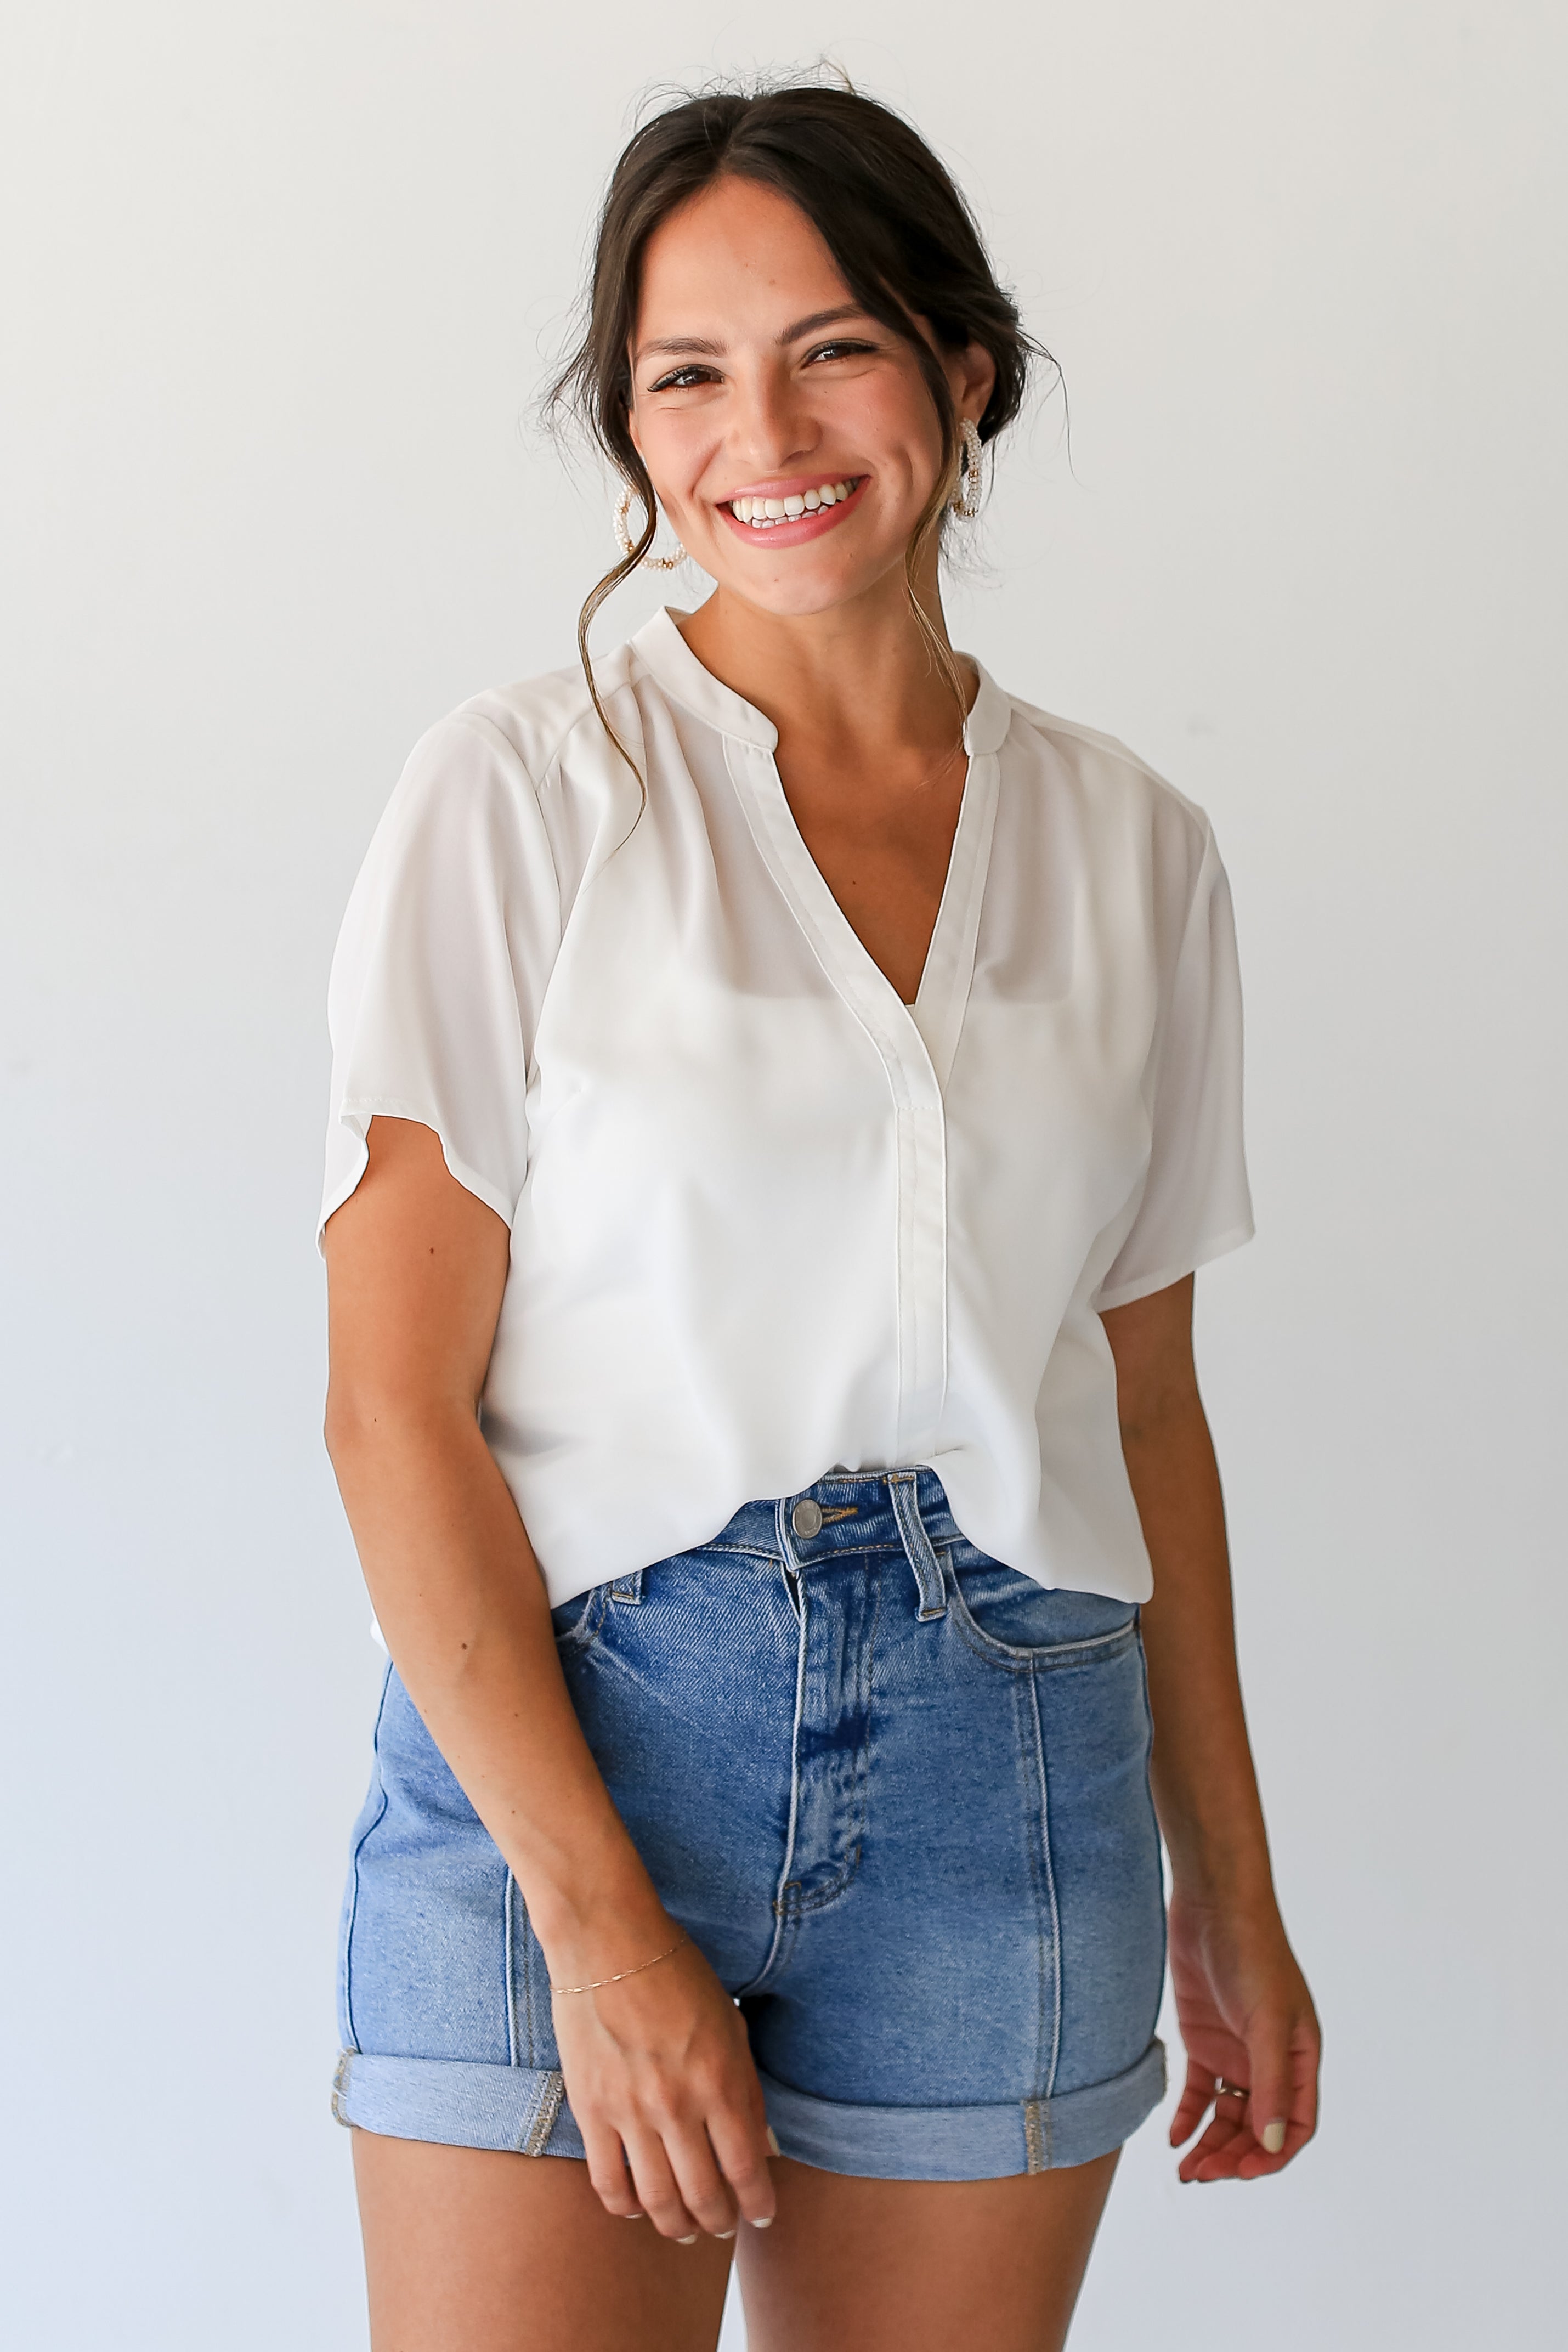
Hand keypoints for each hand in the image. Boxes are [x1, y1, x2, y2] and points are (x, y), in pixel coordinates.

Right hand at [549, 1927, 777, 2241]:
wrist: (608, 1941)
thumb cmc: (677, 1973)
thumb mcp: (731, 2024)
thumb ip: (746, 2089)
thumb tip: (761, 2146)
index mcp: (720, 2079)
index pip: (747, 2169)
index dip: (758, 2204)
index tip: (762, 2217)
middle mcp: (678, 2104)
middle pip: (704, 2196)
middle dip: (719, 2222)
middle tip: (723, 2227)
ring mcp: (631, 2111)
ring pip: (658, 2201)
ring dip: (676, 2225)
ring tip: (685, 2228)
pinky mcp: (590, 2109)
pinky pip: (608, 2182)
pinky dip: (627, 2207)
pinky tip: (638, 2207)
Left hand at [1167, 1886, 1319, 2181]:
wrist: (1213, 1904)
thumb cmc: (1252, 1954)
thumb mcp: (1266, 2022)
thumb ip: (1270, 2084)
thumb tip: (1274, 2144)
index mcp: (1300, 2059)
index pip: (1297, 2126)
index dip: (1273, 2155)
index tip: (1240, 2171)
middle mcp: (1271, 2061)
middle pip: (1257, 2128)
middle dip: (1233, 2156)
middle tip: (1201, 2175)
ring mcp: (1236, 2051)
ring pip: (1227, 2116)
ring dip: (1209, 2144)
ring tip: (1185, 2168)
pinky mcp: (1204, 2039)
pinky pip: (1200, 2091)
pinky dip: (1188, 2116)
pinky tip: (1173, 2136)